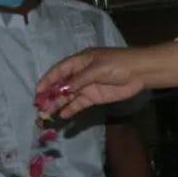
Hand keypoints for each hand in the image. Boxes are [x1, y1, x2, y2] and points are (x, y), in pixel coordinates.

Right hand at [37, 41, 177, 119]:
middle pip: (61, 85)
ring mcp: (87, 86)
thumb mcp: (96, 69)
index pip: (58, 71)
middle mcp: (80, 74)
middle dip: (49, 95)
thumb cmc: (118, 64)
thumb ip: (78, 80)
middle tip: (39, 106)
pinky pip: (79, 103)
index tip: (37, 92)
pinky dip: (71, 109)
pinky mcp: (94, 96)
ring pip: (68, 96)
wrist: (140, 72)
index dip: (47, 81)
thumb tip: (61, 90)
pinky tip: (62, 115)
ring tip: (47, 114)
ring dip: (57, 104)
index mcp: (79, 61)